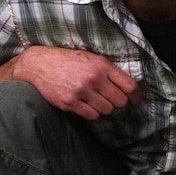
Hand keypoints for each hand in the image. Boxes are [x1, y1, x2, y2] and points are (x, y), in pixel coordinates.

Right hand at [11, 45, 141, 118]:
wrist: (39, 64)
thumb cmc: (68, 61)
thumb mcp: (91, 58)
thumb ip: (109, 71)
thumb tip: (129, 88)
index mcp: (102, 66)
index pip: (129, 86)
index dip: (136, 96)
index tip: (136, 101)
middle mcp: (94, 78)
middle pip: (120, 101)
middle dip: (117, 102)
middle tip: (110, 99)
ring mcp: (82, 91)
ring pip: (107, 110)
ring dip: (104, 108)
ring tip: (95, 99)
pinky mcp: (70, 102)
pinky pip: (92, 115)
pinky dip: (92, 113)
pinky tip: (86, 104)